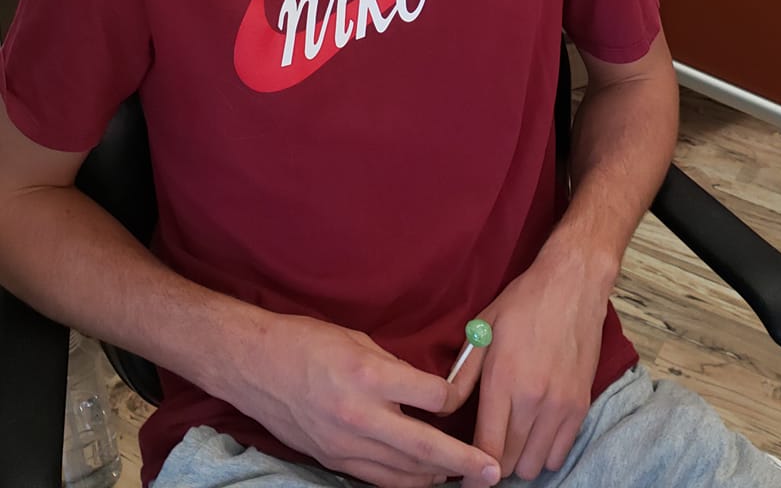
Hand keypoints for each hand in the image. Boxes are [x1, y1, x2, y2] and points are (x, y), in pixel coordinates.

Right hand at [225, 309, 502, 487]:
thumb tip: (425, 389)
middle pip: (426, 449)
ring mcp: (345, 445)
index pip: (432, 398)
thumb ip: (394, 368)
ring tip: (466, 478)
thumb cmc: (306, 341)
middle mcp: (360, 416)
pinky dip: (405, 481)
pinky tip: (423, 477)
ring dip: (437, 478)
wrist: (254, 366)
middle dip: (464, 463)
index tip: (468, 393)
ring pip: (404, 474)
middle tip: (494, 472)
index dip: (457, 396)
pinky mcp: (333, 460)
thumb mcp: (358, 340)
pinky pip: (378, 479)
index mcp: (369, 376)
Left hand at [447, 242, 609, 485]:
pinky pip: (560, 454)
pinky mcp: (581, 406)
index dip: (472, 471)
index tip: (464, 477)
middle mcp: (533, 400)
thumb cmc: (523, 303)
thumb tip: (444, 409)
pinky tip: (534, 435)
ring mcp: (561, 406)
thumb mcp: (483, 329)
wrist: (573, 285)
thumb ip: (463, 373)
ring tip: (511, 441)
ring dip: (520, 460)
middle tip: (485, 451)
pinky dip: (544, 453)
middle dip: (494, 464)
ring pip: (536, 465)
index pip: (487, 450)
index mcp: (503, 380)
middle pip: (510, 463)